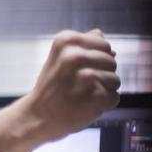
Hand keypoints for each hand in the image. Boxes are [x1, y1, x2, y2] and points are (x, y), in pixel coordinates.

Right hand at [0, 29, 119, 151]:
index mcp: (66, 41)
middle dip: (101, 75)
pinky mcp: (96, 96)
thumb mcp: (58, 58)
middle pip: (112, 62)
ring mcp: (86, 77)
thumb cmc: (50, 88)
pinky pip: (114, 98)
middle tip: (77, 85)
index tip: (76, 71)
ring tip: (80, 95)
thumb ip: (80, 45)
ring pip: (115, 80)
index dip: (96, 60)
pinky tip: (83, 106)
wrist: (35, 117)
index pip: (104, 46)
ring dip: (102, 91)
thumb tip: (100, 34)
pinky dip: (102, 106)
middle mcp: (76, 56)